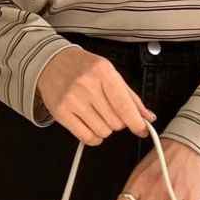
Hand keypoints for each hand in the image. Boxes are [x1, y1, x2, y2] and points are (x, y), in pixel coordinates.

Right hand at [36, 46, 156, 142]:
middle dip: (118, 121)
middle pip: (116, 122)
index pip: (124, 106)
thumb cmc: (84, 67)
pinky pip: (86, 137)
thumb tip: (147, 118)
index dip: (136, 123)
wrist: (52, 61)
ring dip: (105, 128)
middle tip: (110, 111)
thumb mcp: (110, 73)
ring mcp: (72, 100)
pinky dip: (94, 137)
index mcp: (103, 73)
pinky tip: (91, 126)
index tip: (141, 130)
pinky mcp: (61, 112)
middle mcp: (87, 86)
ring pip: (103, 131)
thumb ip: (130, 97)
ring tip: (97, 114)